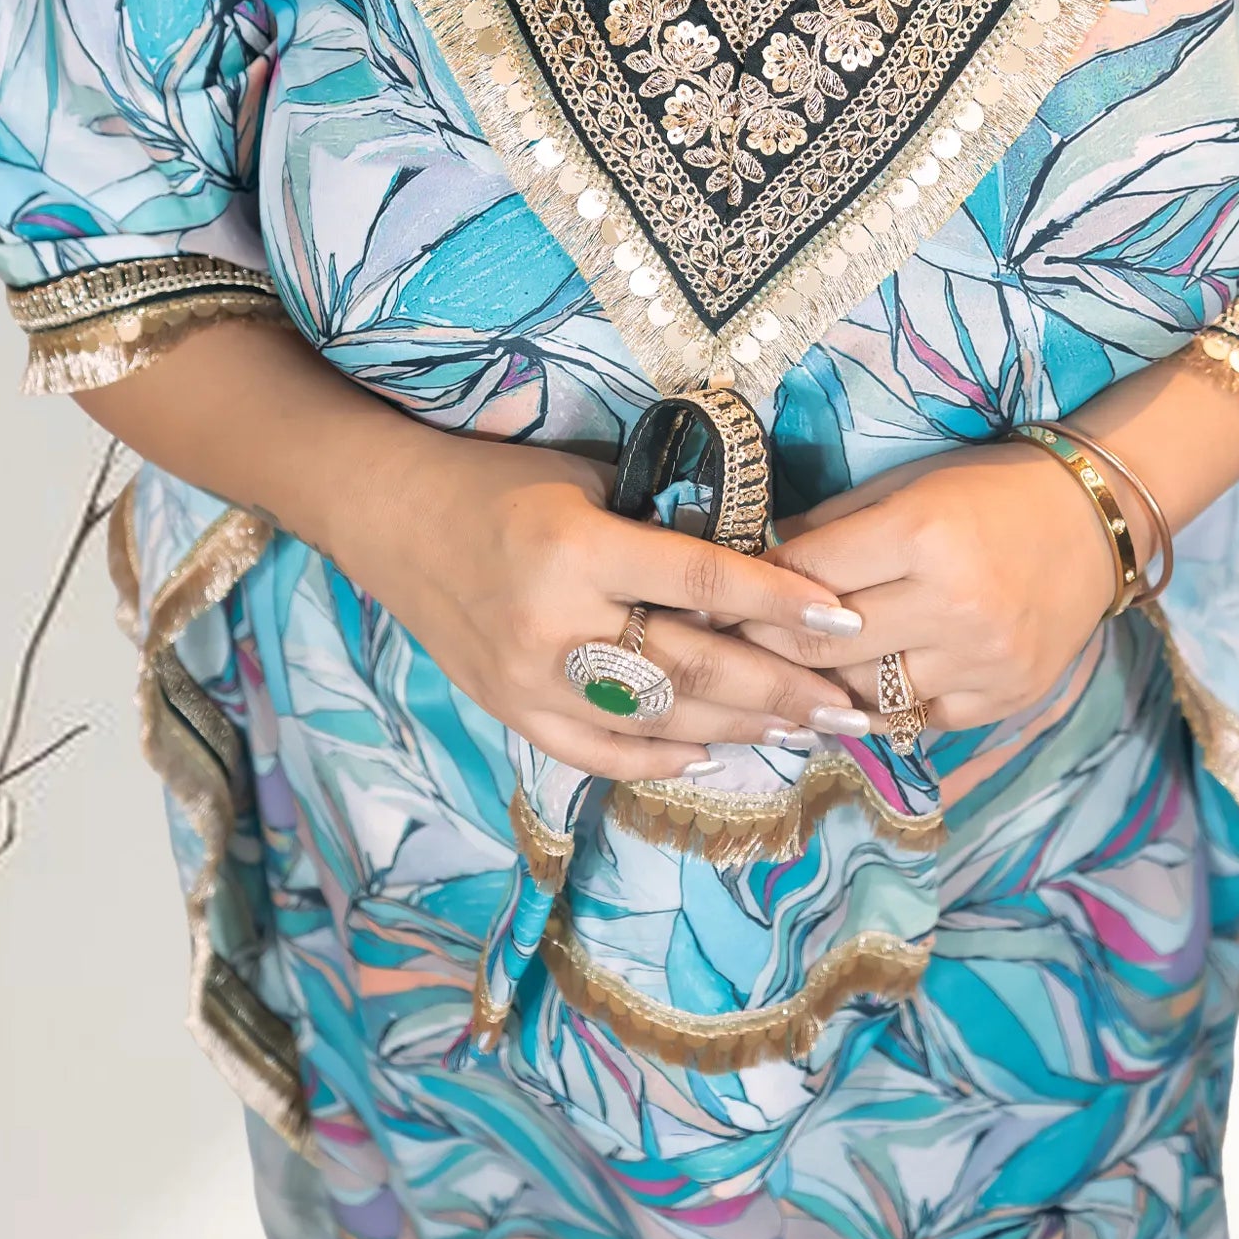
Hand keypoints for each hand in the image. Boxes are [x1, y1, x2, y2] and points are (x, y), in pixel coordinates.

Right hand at [322, 420, 866, 779]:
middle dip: (781, 690)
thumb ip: (659, 525)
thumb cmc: (497, 479)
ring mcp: (529, 681)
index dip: (779, 604)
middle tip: (850, 704)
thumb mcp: (585, 478)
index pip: (701, 583)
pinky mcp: (511, 712)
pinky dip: (662, 761)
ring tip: (805, 728)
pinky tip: (714, 755)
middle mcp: (555, 625)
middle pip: (692, 671)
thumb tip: (751, 563)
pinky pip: (601, 754)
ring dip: (740, 730)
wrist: (388, 515)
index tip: (845, 620)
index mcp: (578, 550)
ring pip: (657, 724)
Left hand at [735, 444, 1129, 734]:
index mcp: (922, 533)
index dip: (750, 590)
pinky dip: (877, 709)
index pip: (806, 575)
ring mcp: (982, 658)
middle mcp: (953, 601)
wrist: (1095, 523)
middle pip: (824, 646)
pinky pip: (913, 720)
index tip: (712, 601)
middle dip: (768, 646)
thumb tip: (751, 561)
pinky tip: (850, 694)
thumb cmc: (989, 492)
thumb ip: (831, 529)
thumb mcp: (907, 488)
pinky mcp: (1004, 697)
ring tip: (781, 677)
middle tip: (732, 646)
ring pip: (864, 694)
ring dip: (818, 686)